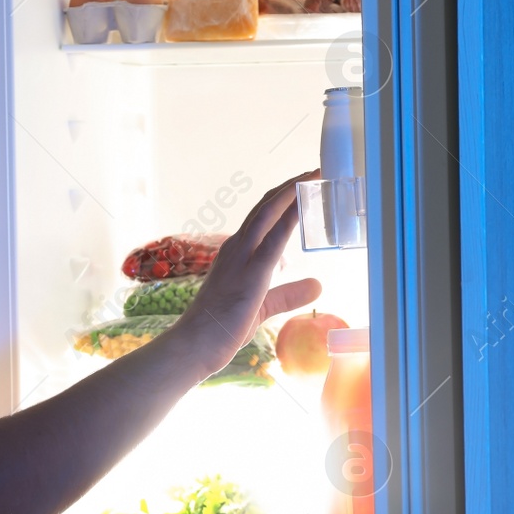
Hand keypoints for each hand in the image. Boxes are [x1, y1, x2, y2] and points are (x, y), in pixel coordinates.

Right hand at [169, 170, 321, 376]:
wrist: (196, 344)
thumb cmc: (221, 328)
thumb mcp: (263, 307)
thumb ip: (289, 294)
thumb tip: (318, 285)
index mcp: (236, 253)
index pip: (262, 218)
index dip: (283, 199)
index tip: (304, 185)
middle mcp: (236, 247)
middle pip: (266, 206)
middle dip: (291, 186)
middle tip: (315, 170)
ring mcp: (241, 255)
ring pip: (268, 212)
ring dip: (292, 190)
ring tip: (314, 174)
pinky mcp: (252, 270)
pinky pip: (275, 235)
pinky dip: (291, 214)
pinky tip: (305, 200)